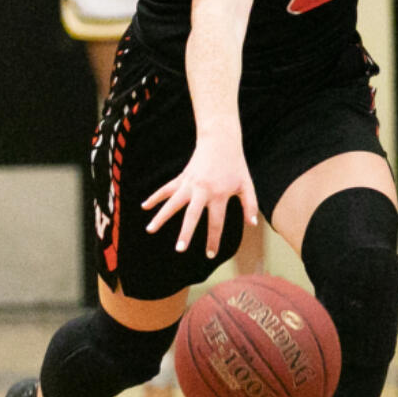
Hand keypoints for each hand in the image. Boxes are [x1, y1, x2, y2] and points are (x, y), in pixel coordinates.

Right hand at [142, 135, 259, 257]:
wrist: (220, 141)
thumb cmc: (236, 165)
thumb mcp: (247, 185)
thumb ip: (250, 205)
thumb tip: (252, 224)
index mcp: (219, 195)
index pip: (216, 222)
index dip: (213, 239)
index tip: (210, 255)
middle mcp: (202, 191)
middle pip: (192, 216)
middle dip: (185, 233)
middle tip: (179, 249)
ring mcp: (189, 184)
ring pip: (172, 202)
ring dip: (161, 216)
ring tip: (150, 230)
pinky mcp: (182, 177)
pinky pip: (166, 189)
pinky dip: (155, 197)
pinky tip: (144, 206)